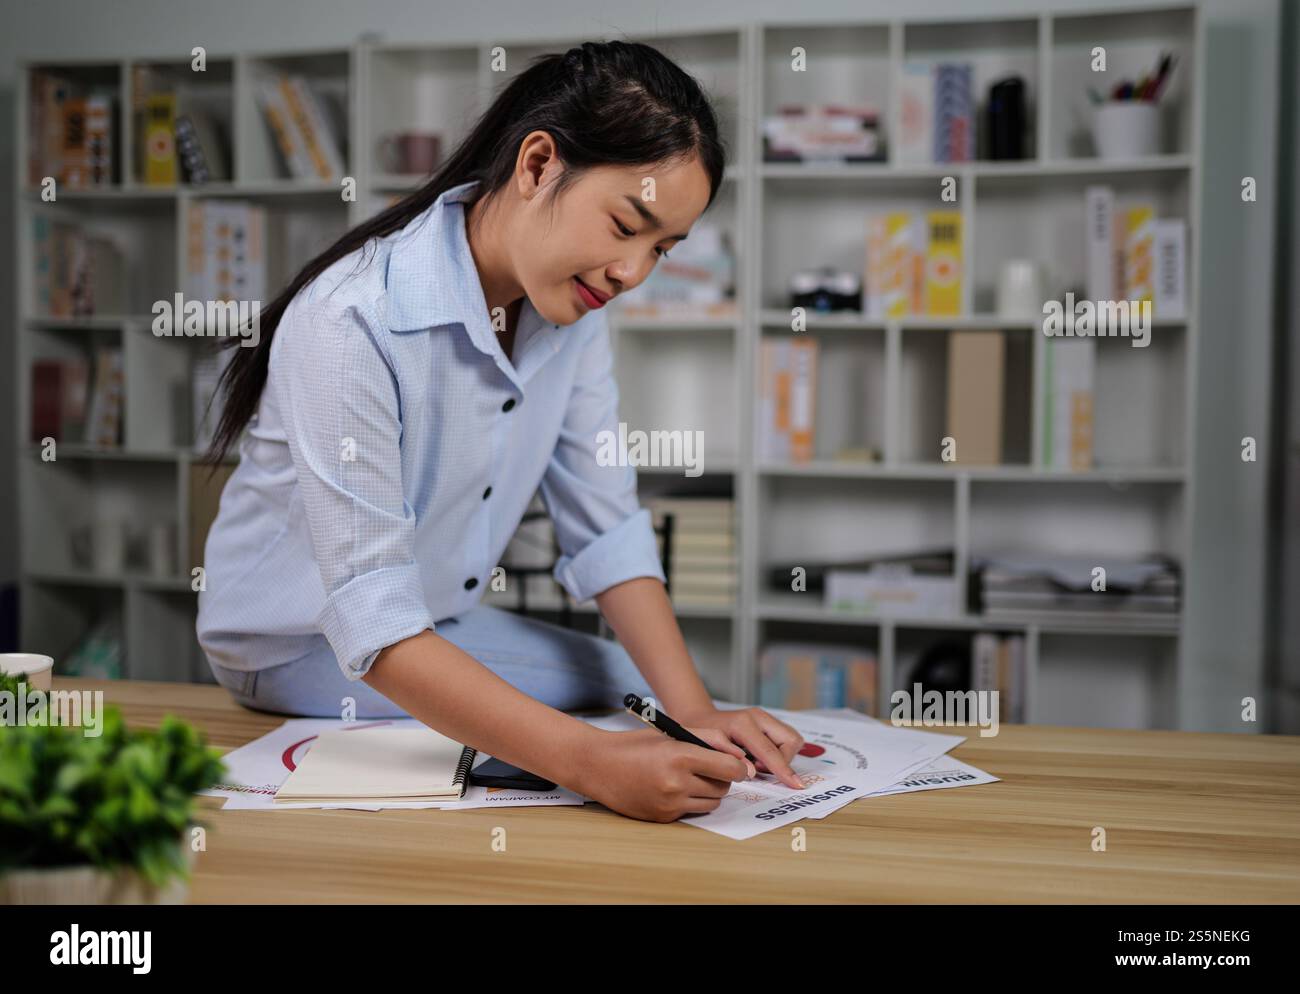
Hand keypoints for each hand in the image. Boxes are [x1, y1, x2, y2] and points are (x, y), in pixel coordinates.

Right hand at [575, 727, 753, 822]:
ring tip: (695, 778)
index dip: (738, 767)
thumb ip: (707, 739)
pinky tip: (676, 788)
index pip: (729, 768)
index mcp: (680, 756)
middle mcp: (676, 783)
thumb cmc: (634, 745)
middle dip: (723, 779)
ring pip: (711, 803)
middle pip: (723, 787)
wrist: (598, 766)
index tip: (739, 765)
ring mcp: (670, 803)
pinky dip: (691, 801)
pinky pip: (692, 811)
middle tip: (713, 769)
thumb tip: (737, 755)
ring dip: (710, 792)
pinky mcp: (664, 817)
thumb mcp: (671, 732)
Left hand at [671, 705, 805, 789]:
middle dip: (783, 761)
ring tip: (757, 763)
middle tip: (759, 769)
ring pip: (792, 739)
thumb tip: (752, 772)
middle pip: (791, 740)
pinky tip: (759, 758)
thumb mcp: (710, 748)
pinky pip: (785, 740)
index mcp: (743, 724)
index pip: (770, 750)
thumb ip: (731, 760)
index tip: (796, 785)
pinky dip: (778, 752)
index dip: (783, 770)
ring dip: (781, 757)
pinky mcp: (768, 722)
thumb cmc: (701, 734)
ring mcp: (765, 717)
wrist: (699, 719)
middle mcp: (759, 717)